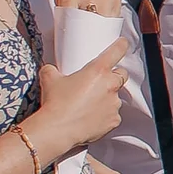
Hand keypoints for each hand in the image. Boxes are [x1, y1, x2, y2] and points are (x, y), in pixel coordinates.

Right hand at [31, 36, 129, 158]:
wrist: (57, 130)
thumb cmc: (55, 103)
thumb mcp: (49, 78)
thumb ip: (53, 69)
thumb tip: (51, 70)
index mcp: (98, 70)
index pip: (116, 51)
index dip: (121, 46)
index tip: (123, 43)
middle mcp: (110, 86)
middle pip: (121, 75)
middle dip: (114, 76)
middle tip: (99, 81)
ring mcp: (114, 104)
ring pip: (116, 97)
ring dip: (107, 98)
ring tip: (89, 104)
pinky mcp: (114, 120)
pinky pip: (113, 115)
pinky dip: (105, 115)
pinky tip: (91, 118)